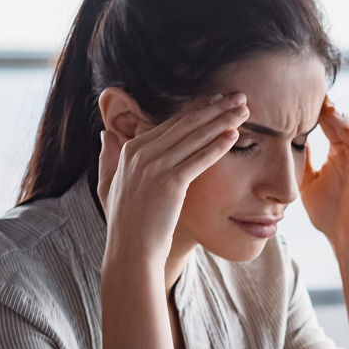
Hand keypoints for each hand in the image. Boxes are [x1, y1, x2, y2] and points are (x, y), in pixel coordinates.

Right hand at [98, 92, 248, 263]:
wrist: (130, 251)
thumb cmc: (125, 224)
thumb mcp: (108, 185)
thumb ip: (107, 158)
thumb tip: (105, 134)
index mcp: (130, 149)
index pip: (171, 122)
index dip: (197, 109)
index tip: (217, 100)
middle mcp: (141, 152)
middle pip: (186, 123)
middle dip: (215, 107)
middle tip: (238, 96)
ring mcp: (154, 166)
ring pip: (195, 136)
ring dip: (223, 120)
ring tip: (244, 110)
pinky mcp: (170, 182)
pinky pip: (200, 159)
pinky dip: (219, 146)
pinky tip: (235, 136)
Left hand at [300, 97, 348, 254]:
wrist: (348, 243)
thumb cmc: (330, 215)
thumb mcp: (309, 183)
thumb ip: (303, 161)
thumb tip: (285, 138)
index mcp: (340, 154)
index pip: (329, 126)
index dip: (318, 111)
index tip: (300, 95)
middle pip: (344, 126)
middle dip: (331, 111)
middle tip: (317, 94)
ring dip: (347, 122)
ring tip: (333, 109)